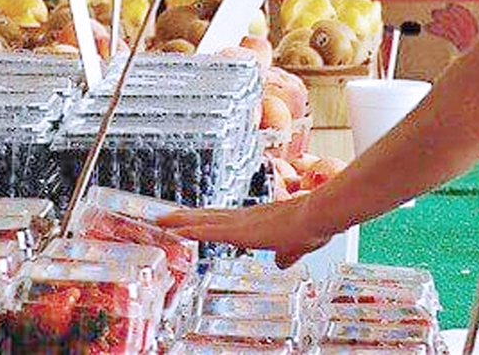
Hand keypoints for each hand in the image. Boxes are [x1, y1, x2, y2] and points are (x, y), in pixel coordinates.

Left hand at [160, 196, 329, 268]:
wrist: (316, 217)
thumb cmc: (310, 227)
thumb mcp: (295, 247)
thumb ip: (286, 254)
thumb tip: (282, 262)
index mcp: (255, 221)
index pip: (223, 219)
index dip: (206, 219)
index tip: (192, 219)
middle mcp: (244, 218)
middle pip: (208, 216)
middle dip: (187, 217)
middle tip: (166, 217)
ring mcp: (240, 222)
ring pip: (204, 220)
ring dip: (182, 221)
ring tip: (162, 221)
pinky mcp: (240, 230)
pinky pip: (210, 230)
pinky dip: (192, 230)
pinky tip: (177, 231)